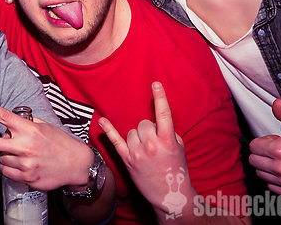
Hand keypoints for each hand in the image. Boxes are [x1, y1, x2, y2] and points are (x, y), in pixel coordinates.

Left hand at [0, 98, 93, 189]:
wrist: (76, 165)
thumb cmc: (60, 143)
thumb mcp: (45, 126)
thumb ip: (26, 124)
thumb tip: (8, 123)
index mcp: (30, 130)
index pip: (5, 117)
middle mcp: (25, 146)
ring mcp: (25, 163)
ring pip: (0, 159)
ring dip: (4, 156)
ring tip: (20, 153)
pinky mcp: (27, 177)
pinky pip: (8, 172)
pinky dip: (10, 167)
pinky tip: (22, 164)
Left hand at [99, 82, 193, 213]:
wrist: (170, 195)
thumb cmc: (176, 170)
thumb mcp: (179, 148)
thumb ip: (168, 132)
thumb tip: (155, 122)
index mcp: (167, 140)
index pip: (163, 114)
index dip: (160, 97)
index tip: (155, 83)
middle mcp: (151, 145)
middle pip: (143, 123)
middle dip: (149, 129)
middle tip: (155, 143)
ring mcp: (137, 152)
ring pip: (131, 131)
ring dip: (138, 137)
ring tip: (146, 151)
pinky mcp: (127, 159)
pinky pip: (115, 141)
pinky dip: (108, 130)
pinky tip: (102, 121)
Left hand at [248, 99, 280, 194]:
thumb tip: (276, 103)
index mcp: (280, 150)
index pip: (253, 147)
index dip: (262, 141)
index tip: (274, 140)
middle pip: (254, 161)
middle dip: (262, 153)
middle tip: (277, 149)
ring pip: (261, 174)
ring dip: (267, 166)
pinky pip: (272, 186)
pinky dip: (275, 179)